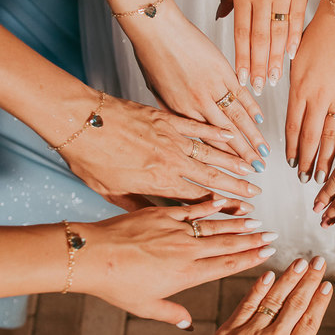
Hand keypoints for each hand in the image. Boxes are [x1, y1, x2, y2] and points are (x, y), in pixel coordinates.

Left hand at [57, 94, 261, 208]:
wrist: (78, 120)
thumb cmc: (88, 157)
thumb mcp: (109, 191)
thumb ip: (136, 204)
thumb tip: (153, 217)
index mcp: (157, 182)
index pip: (198, 198)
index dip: (223, 206)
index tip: (240, 211)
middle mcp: (170, 161)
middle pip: (212, 177)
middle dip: (237, 186)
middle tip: (257, 193)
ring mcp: (170, 137)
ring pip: (210, 152)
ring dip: (233, 161)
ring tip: (252, 167)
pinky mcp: (165, 118)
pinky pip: (197, 127)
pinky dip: (216, 132)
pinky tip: (231, 136)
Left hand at [73, 199, 277, 324]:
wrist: (93, 256)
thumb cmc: (116, 285)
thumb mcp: (144, 307)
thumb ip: (170, 313)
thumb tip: (187, 324)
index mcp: (187, 275)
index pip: (226, 266)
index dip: (249, 259)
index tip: (267, 254)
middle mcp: (188, 252)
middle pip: (228, 244)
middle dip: (253, 240)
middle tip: (272, 235)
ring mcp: (176, 231)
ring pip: (215, 226)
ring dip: (238, 223)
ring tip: (258, 220)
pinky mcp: (163, 215)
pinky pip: (193, 209)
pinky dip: (211, 205)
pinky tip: (225, 201)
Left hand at [126, 4, 269, 169]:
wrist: (157, 30)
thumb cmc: (151, 57)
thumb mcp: (156, 92)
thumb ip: (172, 111)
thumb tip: (182, 126)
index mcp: (180, 111)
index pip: (205, 141)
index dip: (222, 158)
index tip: (233, 170)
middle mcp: (198, 104)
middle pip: (225, 136)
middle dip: (243, 155)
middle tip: (256, 168)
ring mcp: (212, 87)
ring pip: (237, 118)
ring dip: (253, 136)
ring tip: (264, 151)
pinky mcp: (223, 71)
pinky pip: (241, 94)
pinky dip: (252, 108)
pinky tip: (260, 119)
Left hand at [167, 256, 332, 334]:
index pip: (310, 322)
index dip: (320, 301)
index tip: (327, 284)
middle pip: (296, 305)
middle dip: (310, 280)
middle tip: (319, 261)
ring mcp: (249, 334)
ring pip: (274, 299)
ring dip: (289, 278)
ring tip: (300, 262)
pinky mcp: (228, 331)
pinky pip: (246, 304)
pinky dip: (258, 288)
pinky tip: (268, 274)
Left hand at [220, 0, 312, 94]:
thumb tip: (221, 17)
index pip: (239, 32)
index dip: (240, 58)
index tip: (241, 77)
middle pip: (258, 38)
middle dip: (257, 66)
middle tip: (259, 88)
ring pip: (277, 32)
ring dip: (275, 59)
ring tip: (274, 79)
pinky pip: (297, 17)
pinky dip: (294, 38)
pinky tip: (291, 54)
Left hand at [285, 5, 334, 184]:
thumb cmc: (320, 30)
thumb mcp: (295, 56)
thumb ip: (292, 80)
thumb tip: (288, 96)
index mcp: (298, 87)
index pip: (292, 126)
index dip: (291, 147)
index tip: (290, 163)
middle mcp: (316, 96)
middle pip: (309, 137)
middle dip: (306, 161)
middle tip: (304, 179)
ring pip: (330, 135)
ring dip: (326, 158)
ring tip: (323, 176)